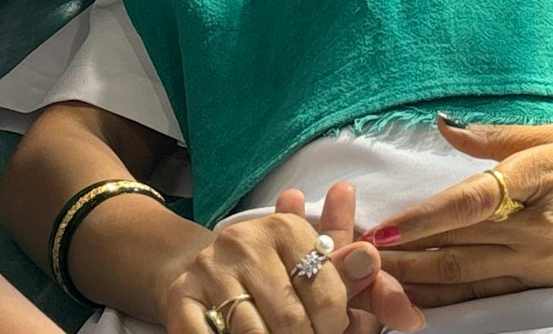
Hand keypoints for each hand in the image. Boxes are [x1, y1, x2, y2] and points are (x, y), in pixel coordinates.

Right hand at [161, 182, 420, 333]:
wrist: (197, 270)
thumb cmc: (271, 273)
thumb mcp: (312, 267)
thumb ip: (346, 270)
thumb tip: (370, 260)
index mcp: (286, 229)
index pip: (328, 294)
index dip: (334, 325)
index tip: (330, 330)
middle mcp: (245, 241)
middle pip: (291, 320)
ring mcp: (210, 270)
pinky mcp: (181, 299)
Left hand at [369, 118, 552, 306]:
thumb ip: (498, 136)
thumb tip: (442, 125)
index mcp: (540, 179)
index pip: (473, 201)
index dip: (426, 217)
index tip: (385, 226)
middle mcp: (538, 228)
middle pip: (458, 246)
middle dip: (401, 254)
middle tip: (352, 254)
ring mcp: (541, 264)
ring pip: (464, 276)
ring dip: (414, 279)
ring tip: (369, 277)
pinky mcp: (544, 285)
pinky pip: (486, 294)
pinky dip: (447, 297)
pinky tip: (416, 298)